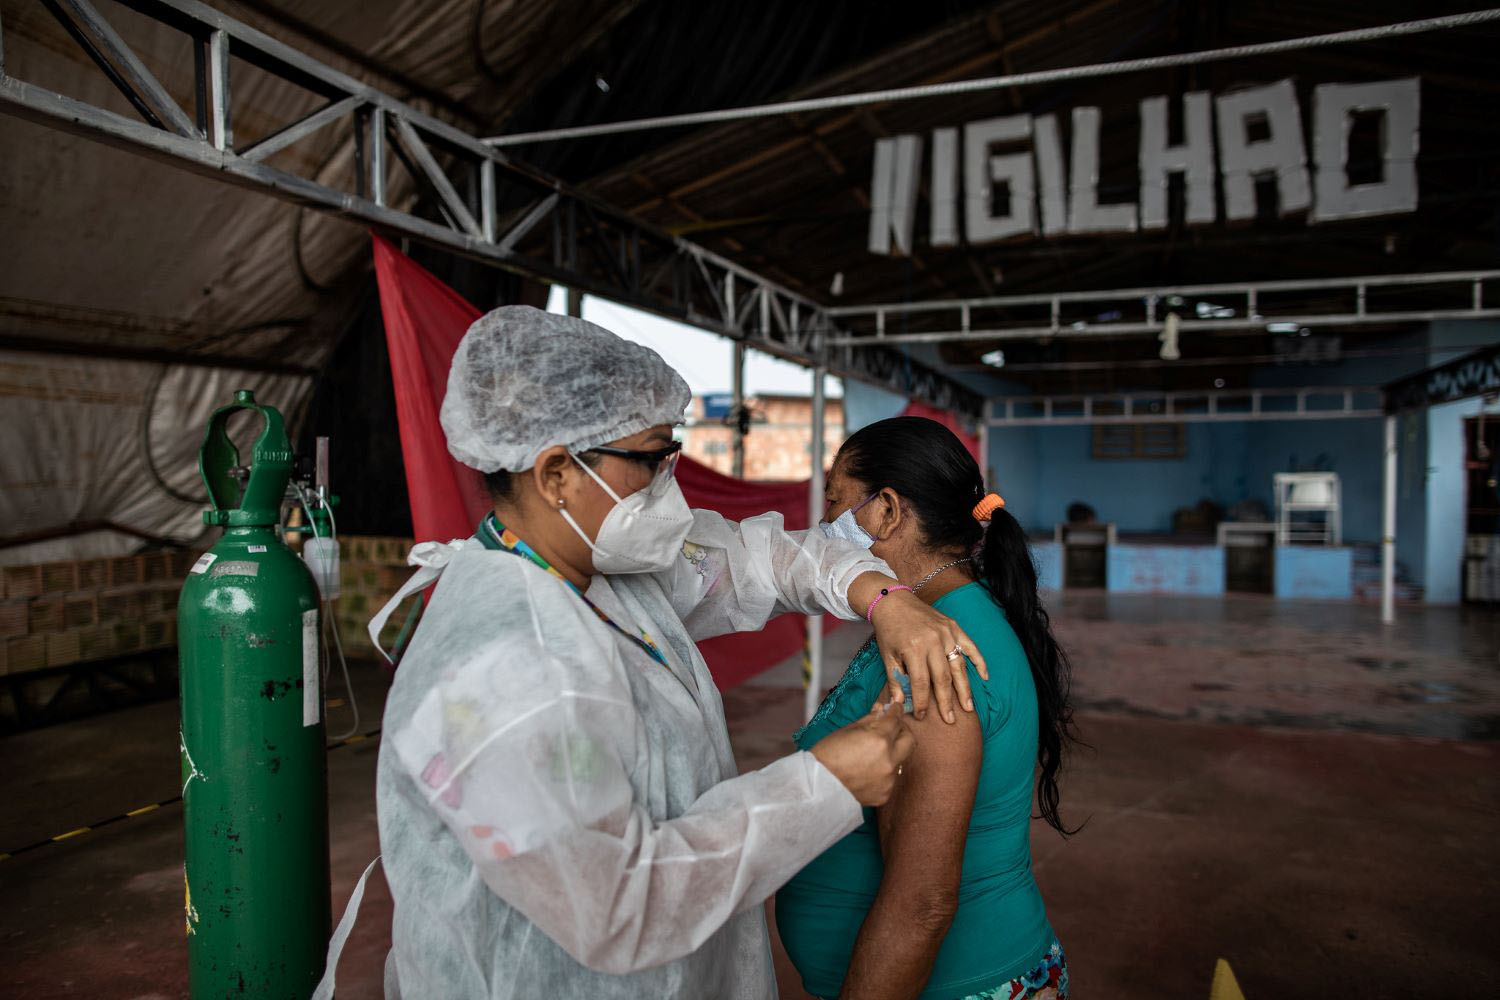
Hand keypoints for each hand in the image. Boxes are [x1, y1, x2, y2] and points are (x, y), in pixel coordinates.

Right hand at [811, 701, 914, 806]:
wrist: (817, 786)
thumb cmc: (827, 754)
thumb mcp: (848, 730)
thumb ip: (870, 720)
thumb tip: (882, 710)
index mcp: (879, 739)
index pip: (895, 719)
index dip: (896, 710)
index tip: (896, 707)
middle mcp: (889, 760)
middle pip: (909, 740)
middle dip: (902, 731)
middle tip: (891, 728)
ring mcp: (889, 779)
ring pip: (899, 761)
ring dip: (890, 753)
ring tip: (871, 754)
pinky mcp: (885, 794)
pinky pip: (890, 778)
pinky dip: (881, 772)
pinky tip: (866, 771)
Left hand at [870, 591, 988, 722]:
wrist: (893, 602)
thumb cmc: (889, 630)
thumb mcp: (887, 656)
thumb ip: (895, 680)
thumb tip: (900, 704)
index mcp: (914, 648)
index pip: (921, 683)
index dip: (921, 701)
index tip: (921, 715)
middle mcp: (933, 640)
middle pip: (943, 678)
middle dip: (946, 701)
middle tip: (950, 719)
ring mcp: (946, 632)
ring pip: (958, 665)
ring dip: (964, 688)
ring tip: (968, 706)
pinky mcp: (953, 626)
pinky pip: (970, 646)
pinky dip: (979, 661)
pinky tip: (984, 676)